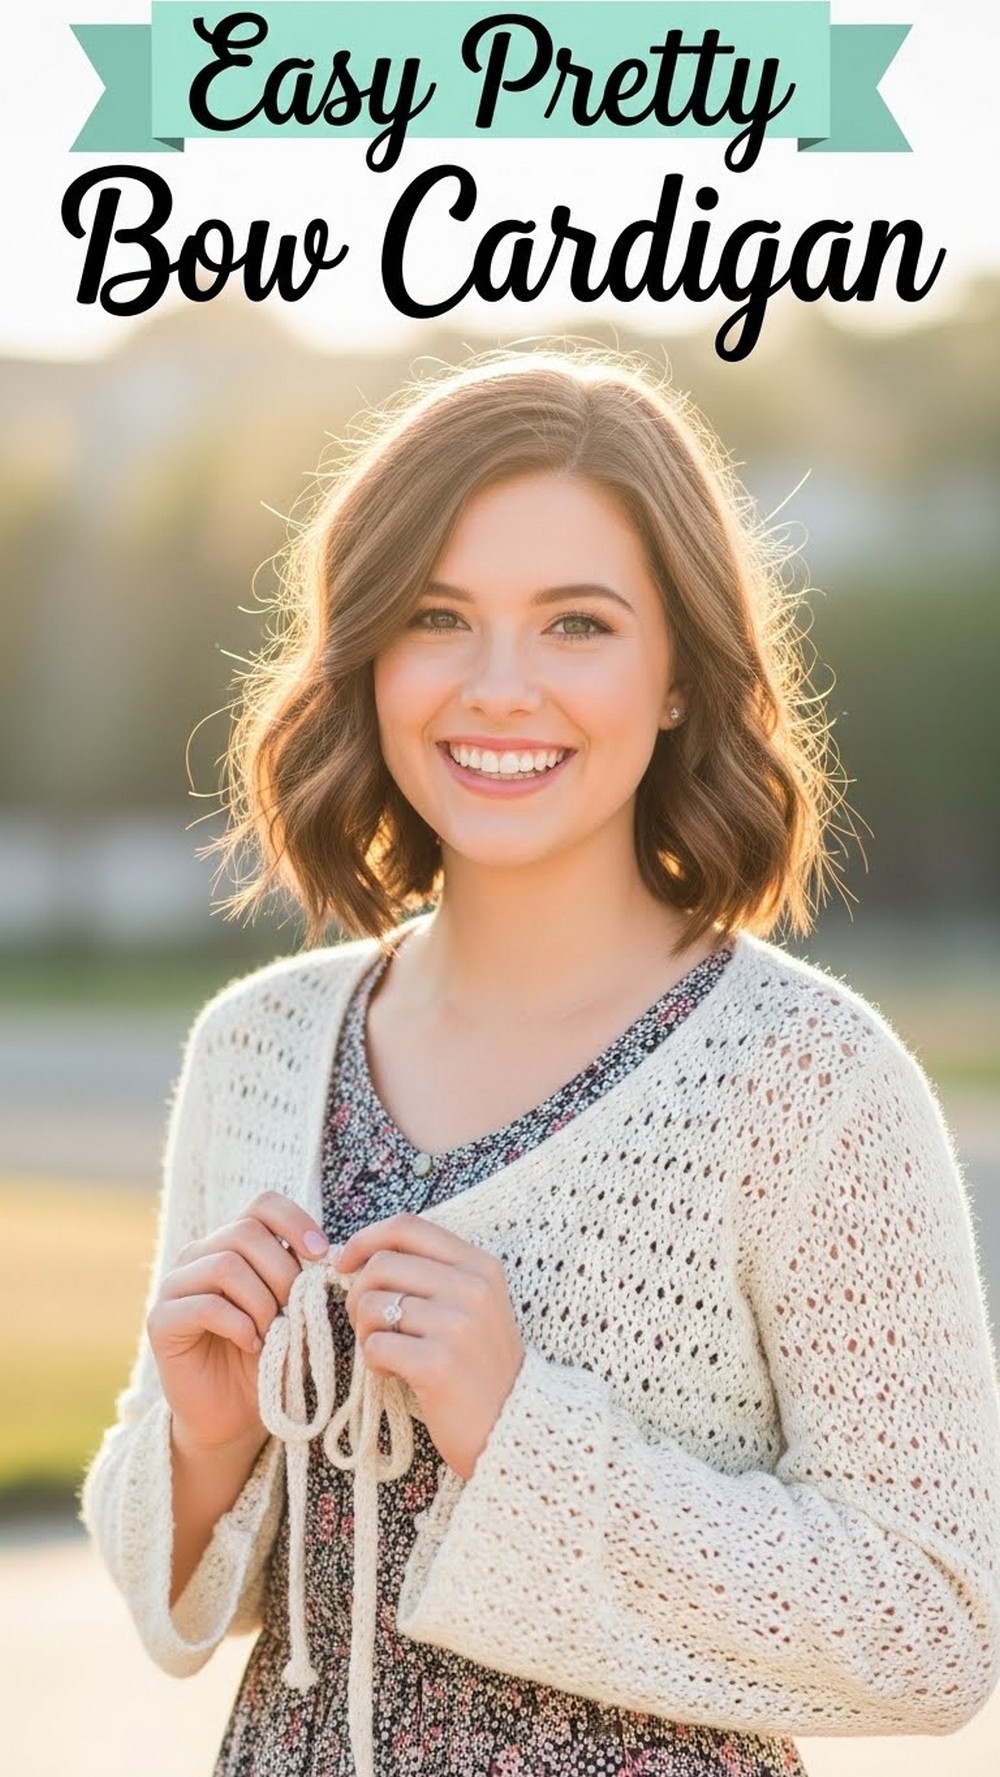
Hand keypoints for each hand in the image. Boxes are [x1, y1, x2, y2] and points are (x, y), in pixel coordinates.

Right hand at [147, 1190, 328, 1454]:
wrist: (231, 1416)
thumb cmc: (267, 1359)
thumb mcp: (293, 1312)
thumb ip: (301, 1279)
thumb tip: (325, 1253)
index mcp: (232, 1244)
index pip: (262, 1204)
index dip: (294, 1221)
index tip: (321, 1253)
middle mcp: (198, 1255)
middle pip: (245, 1232)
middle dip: (281, 1272)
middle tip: (292, 1311)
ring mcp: (174, 1286)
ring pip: (226, 1265)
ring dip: (261, 1302)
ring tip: (271, 1333)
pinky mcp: (160, 1320)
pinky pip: (205, 1305)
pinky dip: (239, 1325)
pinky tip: (251, 1345)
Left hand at [337, 1212, 525, 1482]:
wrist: (513, 1427)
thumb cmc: (481, 1367)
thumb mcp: (474, 1306)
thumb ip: (432, 1276)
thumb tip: (362, 1257)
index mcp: (480, 1266)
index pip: (408, 1227)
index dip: (366, 1239)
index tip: (345, 1262)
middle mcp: (472, 1288)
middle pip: (382, 1264)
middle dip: (358, 1293)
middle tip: (367, 1323)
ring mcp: (457, 1325)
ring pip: (372, 1305)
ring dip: (365, 1331)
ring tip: (387, 1352)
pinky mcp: (437, 1364)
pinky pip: (375, 1345)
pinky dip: (373, 1361)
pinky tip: (393, 1373)